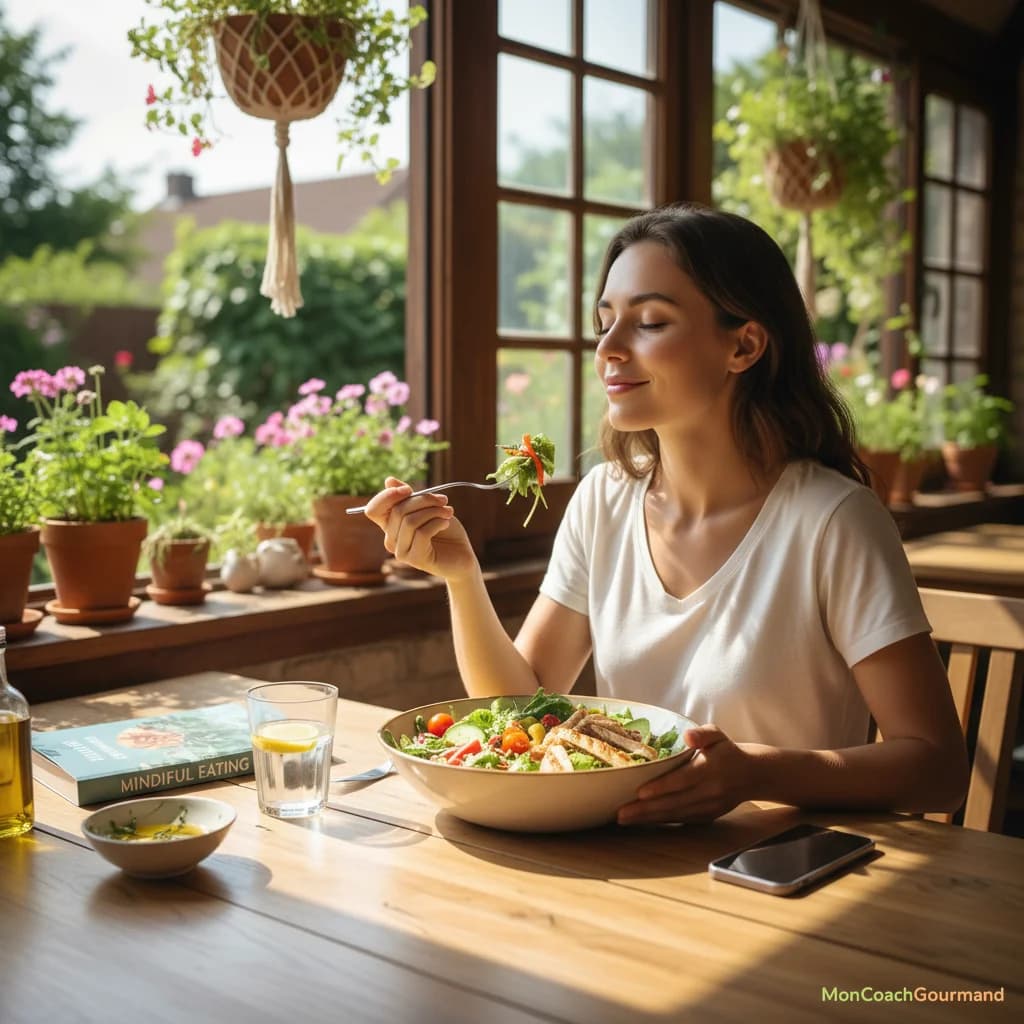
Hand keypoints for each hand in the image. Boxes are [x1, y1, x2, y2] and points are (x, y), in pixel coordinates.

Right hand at [363, 476, 477, 581]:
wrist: (463, 555)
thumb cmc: (445, 531)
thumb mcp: (428, 508)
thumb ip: (409, 497)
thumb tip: (389, 480)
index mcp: (391, 526)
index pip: (373, 510)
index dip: (387, 496)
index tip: (409, 490)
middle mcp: (392, 540)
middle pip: (398, 510)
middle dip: (423, 500)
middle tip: (443, 501)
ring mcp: (401, 552)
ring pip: (410, 521)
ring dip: (433, 511)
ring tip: (448, 512)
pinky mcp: (415, 560)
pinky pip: (421, 533)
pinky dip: (437, 523)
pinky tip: (446, 523)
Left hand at [616, 725, 754, 825]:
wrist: (752, 775)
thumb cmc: (727, 751)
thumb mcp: (718, 735)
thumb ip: (703, 734)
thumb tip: (688, 736)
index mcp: (710, 769)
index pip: (682, 780)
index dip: (661, 787)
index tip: (640, 793)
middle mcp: (708, 791)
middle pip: (673, 802)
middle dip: (645, 810)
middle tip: (620, 813)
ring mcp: (707, 807)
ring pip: (674, 815)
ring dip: (648, 819)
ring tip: (623, 819)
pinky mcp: (706, 817)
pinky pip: (679, 820)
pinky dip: (659, 822)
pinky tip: (641, 821)